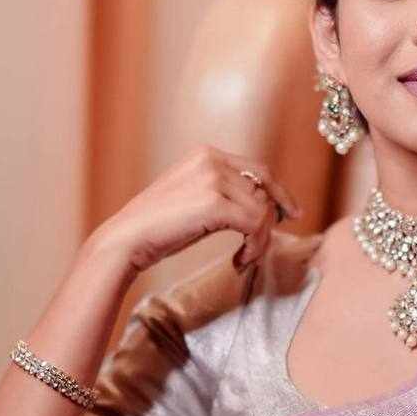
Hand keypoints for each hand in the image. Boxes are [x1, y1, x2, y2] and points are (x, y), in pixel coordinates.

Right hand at [90, 144, 302, 277]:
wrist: (126, 240)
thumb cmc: (159, 228)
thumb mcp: (194, 199)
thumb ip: (225, 193)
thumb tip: (265, 207)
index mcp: (206, 154)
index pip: (259, 170)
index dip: (279, 193)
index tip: (290, 214)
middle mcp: (212, 159)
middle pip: (265, 190)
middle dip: (271, 220)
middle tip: (263, 247)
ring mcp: (213, 179)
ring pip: (262, 211)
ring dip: (260, 240)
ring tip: (243, 258)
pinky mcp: (214, 203)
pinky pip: (255, 225)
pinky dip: (254, 247)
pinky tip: (239, 261)